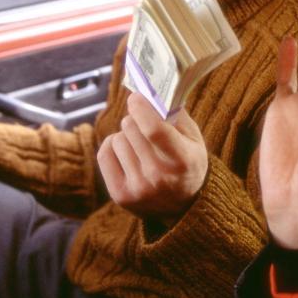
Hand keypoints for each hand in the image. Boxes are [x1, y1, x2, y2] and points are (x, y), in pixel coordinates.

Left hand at [97, 93, 208, 224]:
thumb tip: (148, 91)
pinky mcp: (120, 195)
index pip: (153, 129)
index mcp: (183, 160)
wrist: (183, 206)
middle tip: (146, 125)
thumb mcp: (193, 138)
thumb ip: (174, 113)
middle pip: (131, 128)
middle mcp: (159, 178)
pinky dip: (114, 146)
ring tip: (140, 145)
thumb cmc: (187, 163)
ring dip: (127, 135)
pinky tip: (127, 152)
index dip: (141, 107)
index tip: (136, 97)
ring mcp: (138, 189)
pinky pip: (105, 152)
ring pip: (117, 138)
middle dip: (136, 119)